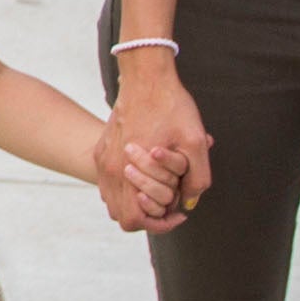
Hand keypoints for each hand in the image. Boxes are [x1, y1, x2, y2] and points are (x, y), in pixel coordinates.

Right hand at [104, 57, 213, 235]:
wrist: (145, 76)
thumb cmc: (171, 107)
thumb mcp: (196, 142)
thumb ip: (197, 178)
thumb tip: (188, 203)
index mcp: (128, 172)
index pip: (134, 220)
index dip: (159, 224)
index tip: (178, 213)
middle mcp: (109, 169)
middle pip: (122, 216)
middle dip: (148, 215)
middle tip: (170, 201)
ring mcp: (103, 159)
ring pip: (112, 202)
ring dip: (135, 202)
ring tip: (158, 189)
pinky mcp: (102, 149)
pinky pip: (107, 184)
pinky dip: (125, 188)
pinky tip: (145, 175)